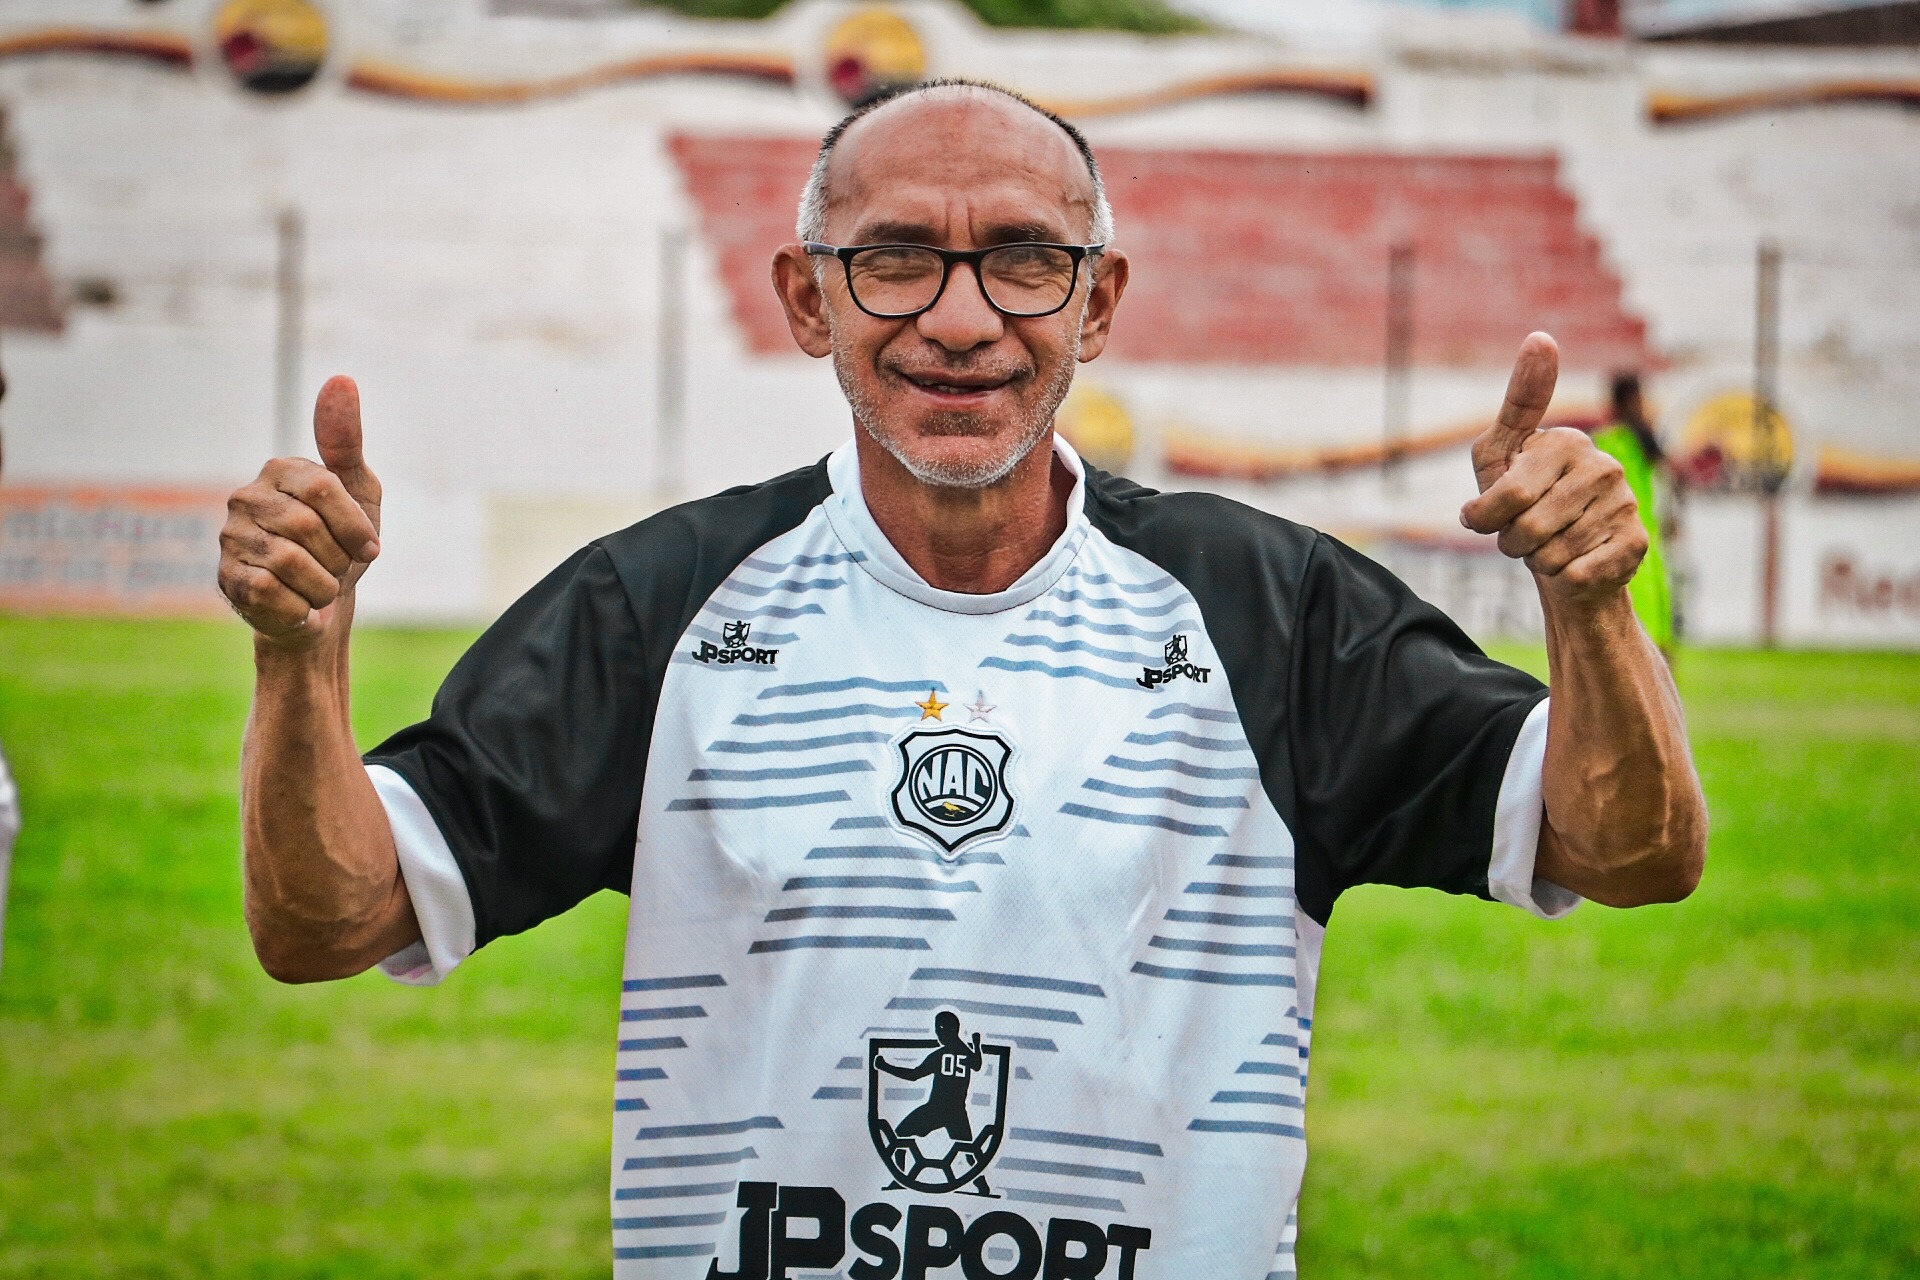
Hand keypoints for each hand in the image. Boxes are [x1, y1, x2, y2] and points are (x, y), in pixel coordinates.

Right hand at [218, 377, 381, 647]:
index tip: (369, 548)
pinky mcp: (225, 578)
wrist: (324, 605)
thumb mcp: (359, 493)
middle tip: (336, 568)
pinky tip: (300, 605)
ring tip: (319, 585)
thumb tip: (340, 379)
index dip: (355, 526)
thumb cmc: (343, 543)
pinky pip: (272, 594)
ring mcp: (230, 537)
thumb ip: (347, 441)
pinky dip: (301, 608)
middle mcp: (246, 497)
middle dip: (338, 559)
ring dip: (322, 585)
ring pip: (290, 563)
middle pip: (307, 528)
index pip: (325, 488)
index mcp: (281, 470)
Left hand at [1459, 333, 1645, 609]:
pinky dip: (1562, 579)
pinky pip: (1577, 573)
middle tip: (1520, 535)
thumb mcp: (1498, 457)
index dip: (1486, 515)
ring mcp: (1624, 503)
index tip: (1501, 452)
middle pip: (1526, 524)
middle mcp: (1602, 465)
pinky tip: (1574, 565)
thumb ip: (1513, 410)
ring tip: (1546, 547)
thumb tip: (1542, 337)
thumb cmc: (1522, 505)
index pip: (1510, 491)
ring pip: (1550, 553)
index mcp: (1565, 441)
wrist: (1564, 562)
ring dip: (1536, 561)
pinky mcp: (1636, 541)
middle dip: (1509, 541)